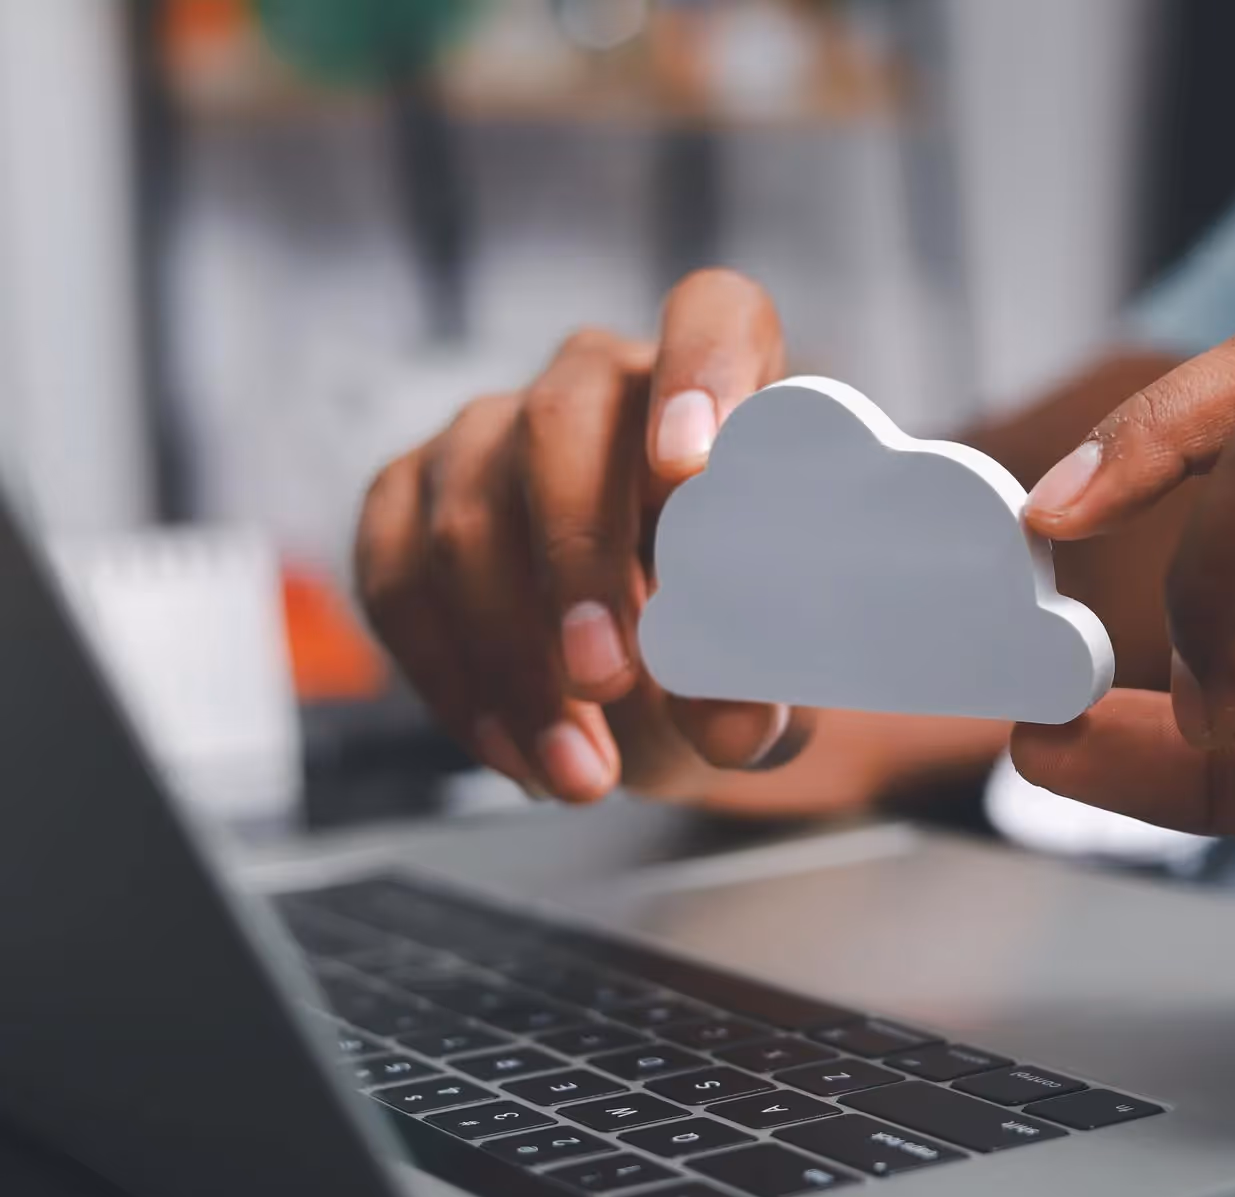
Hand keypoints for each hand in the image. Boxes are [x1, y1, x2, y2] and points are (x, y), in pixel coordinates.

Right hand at [354, 269, 809, 803]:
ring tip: (582, 772)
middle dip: (577, 560)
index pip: (714, 316)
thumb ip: (761, 684)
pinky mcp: (409, 499)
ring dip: (513, 665)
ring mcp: (493, 433)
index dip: (702, 374)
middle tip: (606, 678)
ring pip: (465, 515)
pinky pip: (397, 579)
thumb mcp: (767, 667)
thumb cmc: (733, 637)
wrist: (658, 686)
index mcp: (722, 382)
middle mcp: (599, 385)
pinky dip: (452, 683)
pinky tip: (518, 756)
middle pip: (563, 419)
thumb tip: (737, 726)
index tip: (690, 470)